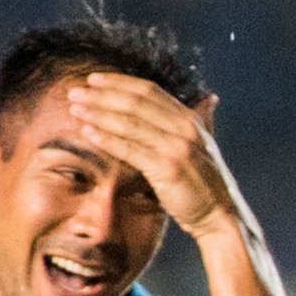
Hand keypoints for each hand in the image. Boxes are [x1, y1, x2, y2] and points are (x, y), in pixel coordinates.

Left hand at [62, 74, 241, 239]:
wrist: (220, 216)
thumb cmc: (207, 183)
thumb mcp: (206, 146)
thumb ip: (202, 120)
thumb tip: (209, 98)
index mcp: (191, 119)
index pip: (149, 91)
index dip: (118, 82)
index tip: (93, 80)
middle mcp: (185, 129)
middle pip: (135, 103)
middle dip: (101, 95)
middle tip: (74, 92)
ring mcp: (177, 148)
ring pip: (129, 123)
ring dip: (98, 114)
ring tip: (75, 109)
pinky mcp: (167, 168)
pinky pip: (130, 149)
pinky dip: (107, 139)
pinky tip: (88, 133)